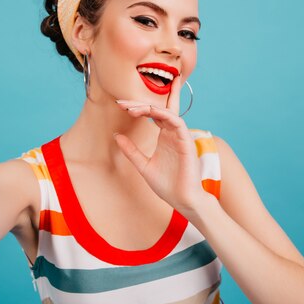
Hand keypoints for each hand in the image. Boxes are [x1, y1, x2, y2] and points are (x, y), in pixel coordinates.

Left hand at [114, 75, 206, 212]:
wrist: (182, 200)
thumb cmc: (167, 185)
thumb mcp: (143, 165)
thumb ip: (131, 151)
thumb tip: (116, 136)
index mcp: (164, 136)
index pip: (152, 114)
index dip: (136, 107)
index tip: (119, 105)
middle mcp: (172, 133)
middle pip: (158, 109)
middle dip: (139, 103)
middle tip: (121, 103)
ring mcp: (180, 136)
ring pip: (167, 112)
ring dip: (148, 107)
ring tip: (131, 109)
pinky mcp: (187, 142)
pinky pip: (177, 122)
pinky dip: (165, 115)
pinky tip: (151, 112)